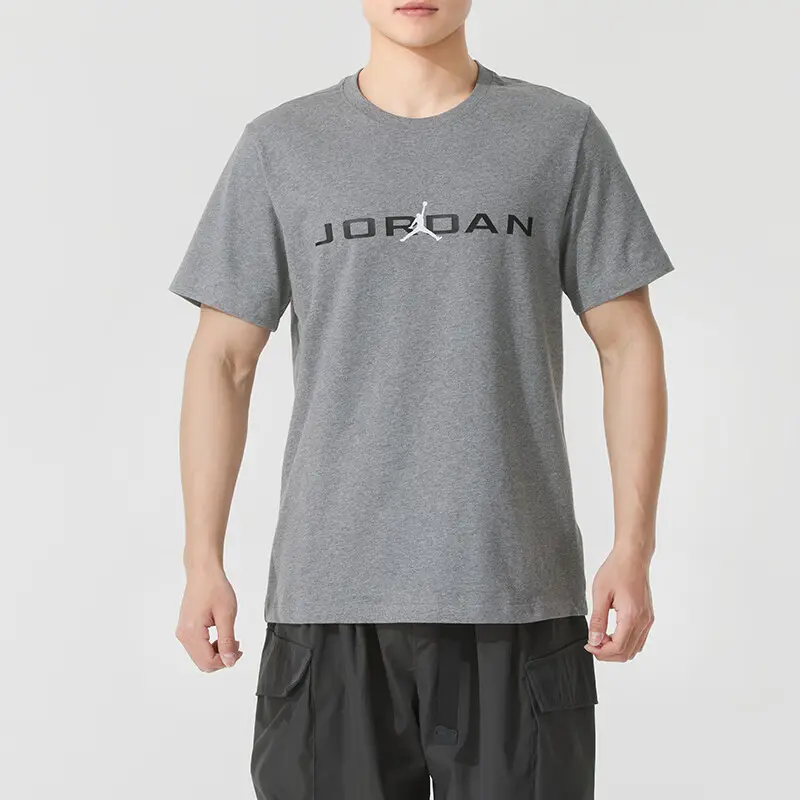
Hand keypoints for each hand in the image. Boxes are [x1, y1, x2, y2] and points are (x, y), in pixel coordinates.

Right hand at [176, 567, 242, 671]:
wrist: (203, 572)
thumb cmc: (215, 587)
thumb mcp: (226, 614)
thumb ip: (227, 640)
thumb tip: (229, 662)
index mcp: (192, 632)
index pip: (208, 662)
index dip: (226, 661)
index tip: (239, 649)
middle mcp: (183, 634)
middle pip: (202, 663)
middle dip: (221, 658)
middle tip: (236, 644)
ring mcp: (182, 631)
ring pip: (200, 656)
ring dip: (217, 652)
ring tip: (230, 637)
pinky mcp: (185, 628)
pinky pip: (197, 647)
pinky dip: (210, 646)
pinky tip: (221, 634)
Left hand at [585, 545, 654, 661]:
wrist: (633, 557)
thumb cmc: (616, 570)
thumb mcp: (600, 594)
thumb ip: (597, 620)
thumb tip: (594, 641)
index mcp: (631, 616)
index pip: (618, 648)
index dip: (601, 652)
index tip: (588, 645)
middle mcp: (643, 621)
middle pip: (627, 653)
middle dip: (608, 653)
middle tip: (592, 643)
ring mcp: (648, 620)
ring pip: (634, 649)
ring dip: (617, 649)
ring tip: (601, 637)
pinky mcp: (648, 617)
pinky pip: (639, 639)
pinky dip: (625, 642)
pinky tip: (612, 633)